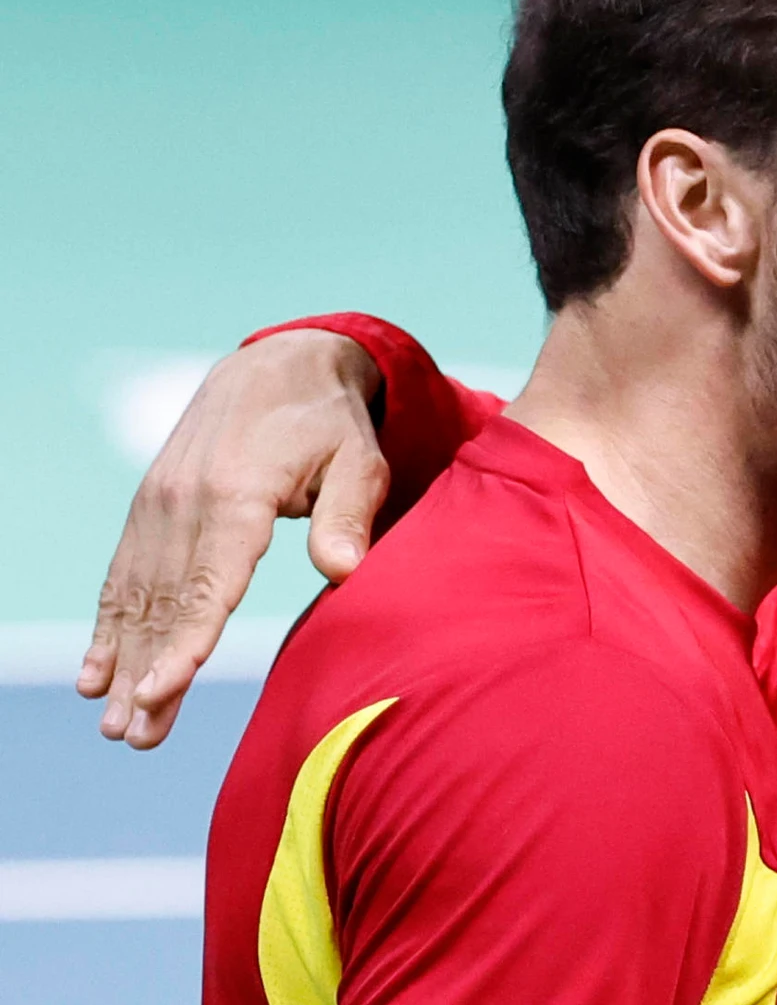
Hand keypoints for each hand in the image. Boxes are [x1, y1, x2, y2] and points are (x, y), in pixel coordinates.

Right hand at [76, 329, 386, 748]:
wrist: (277, 365)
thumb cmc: (330, 424)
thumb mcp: (358, 459)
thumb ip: (348, 516)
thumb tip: (345, 572)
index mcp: (237, 494)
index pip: (209, 581)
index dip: (188, 640)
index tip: (165, 689)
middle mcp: (185, 501)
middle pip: (164, 603)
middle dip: (146, 672)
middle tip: (134, 737)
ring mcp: (159, 504)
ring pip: (135, 597)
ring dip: (122, 662)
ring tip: (115, 724)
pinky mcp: (150, 507)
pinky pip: (122, 575)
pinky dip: (106, 625)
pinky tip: (93, 674)